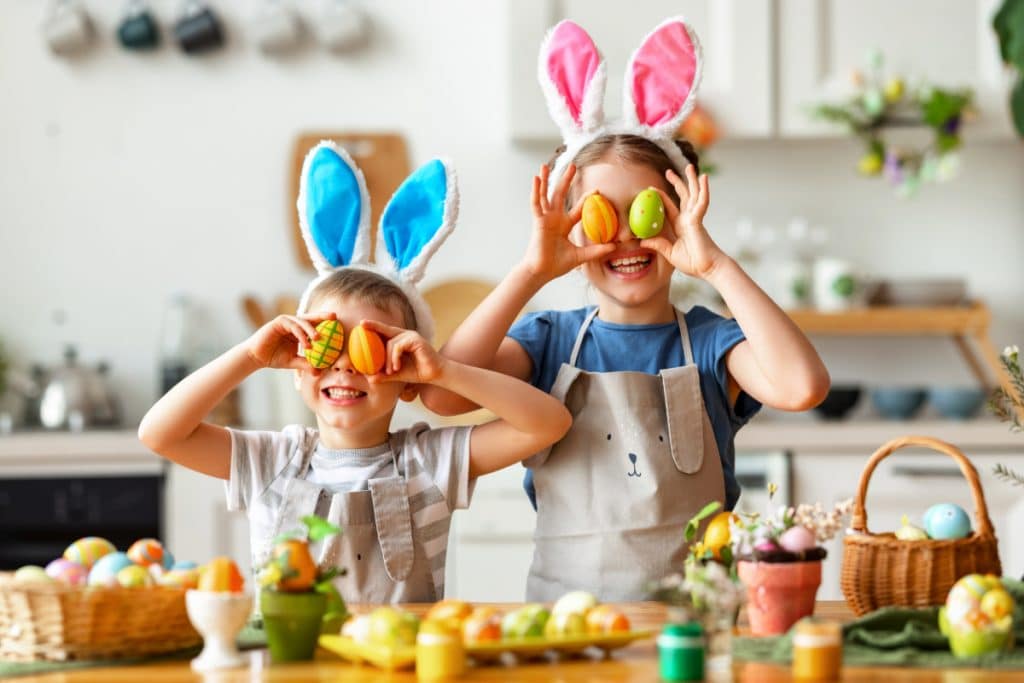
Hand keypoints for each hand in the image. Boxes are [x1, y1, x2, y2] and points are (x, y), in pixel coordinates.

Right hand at [245, 312, 333, 370]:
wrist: (256, 357)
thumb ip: (306, 364)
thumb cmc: (274, 358)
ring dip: (311, 330)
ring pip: (302, 322)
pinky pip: (293, 326)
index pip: (315, 324)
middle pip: (311, 317)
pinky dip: (301, 335)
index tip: (339, 324)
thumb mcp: (293, 362)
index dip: (326, 323)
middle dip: (323, 315)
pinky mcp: (278, 322)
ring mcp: (286, 321)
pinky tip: (307, 344)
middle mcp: (293, 323)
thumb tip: (319, 372)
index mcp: (299, 330)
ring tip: (319, 339)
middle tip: (335, 317)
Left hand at [361, 321, 445, 384]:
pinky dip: (395, 358)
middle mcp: (406, 335)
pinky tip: (397, 367)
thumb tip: (370, 378)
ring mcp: (411, 336)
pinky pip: (398, 346)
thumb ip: (384, 375)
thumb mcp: (397, 374)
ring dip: (388, 360)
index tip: (362, 323)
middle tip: (361, 326)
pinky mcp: (416, 340)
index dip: (374, 326)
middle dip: (373, 327)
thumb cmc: (417, 372)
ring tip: (391, 371)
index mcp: (401, 340)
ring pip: (391, 343)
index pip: (385, 331)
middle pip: (386, 330)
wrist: (435, 375)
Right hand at [523, 164, 615, 280]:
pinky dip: (536, 191)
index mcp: (564, 225)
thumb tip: (614, 247)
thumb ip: (596, 250)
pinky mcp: (538, 221)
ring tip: (545, 165)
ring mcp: (545, 218)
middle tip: (574, 166)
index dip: (587, 199)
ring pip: (546, 195)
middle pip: (561, 195)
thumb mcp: (581, 256)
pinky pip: (536, 203)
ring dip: (546, 180)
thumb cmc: (557, 265)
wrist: (542, 272)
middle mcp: (554, 219)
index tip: (597, 190)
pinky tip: (536, 179)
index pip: (578, 209)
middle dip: (567, 180)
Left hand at [642, 165, 728, 279]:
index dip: (662, 197)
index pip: (670, 208)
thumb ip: (657, 244)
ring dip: (692, 180)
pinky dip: (703, 190)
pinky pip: (702, 202)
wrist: (708, 269)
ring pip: (693, 194)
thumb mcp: (670, 253)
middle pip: (683, 196)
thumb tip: (641, 240)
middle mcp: (688, 219)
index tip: (652, 189)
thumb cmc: (693, 263)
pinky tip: (704, 178)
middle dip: (677, 183)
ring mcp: (695, 218)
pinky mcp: (699, 220)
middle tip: (668, 171)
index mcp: (681, 225)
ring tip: (690, 166)